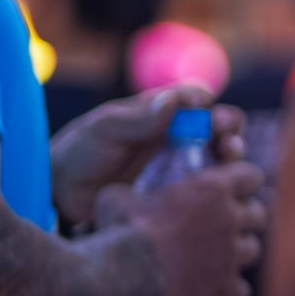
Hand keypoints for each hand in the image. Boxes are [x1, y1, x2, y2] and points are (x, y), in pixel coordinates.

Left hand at [50, 83, 245, 229]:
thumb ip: (139, 117)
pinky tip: (217, 188)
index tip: (205, 110)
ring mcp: (181, 164)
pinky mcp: (181, 193)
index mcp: (160, 112)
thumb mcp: (104, 129)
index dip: (207, 102)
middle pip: (220, 126)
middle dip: (229, 130)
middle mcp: (177, 135)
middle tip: (226, 140)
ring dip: (232, 155)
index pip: (197, 98)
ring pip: (222, 156)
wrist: (62, 197)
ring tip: (227, 160)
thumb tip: (175, 100)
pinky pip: (211, 186)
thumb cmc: (81, 154)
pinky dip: (222, 183)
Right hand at [107, 164, 269, 295]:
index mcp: (212, 188)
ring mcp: (230, 255)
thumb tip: (125, 196)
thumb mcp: (120, 196)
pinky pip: (242, 291)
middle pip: (259, 214)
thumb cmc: (121, 228)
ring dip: (238, 252)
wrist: (123, 271)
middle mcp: (230, 219)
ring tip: (215, 257)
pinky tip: (212, 290)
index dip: (243, 182)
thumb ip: (135, 192)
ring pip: (253, 250)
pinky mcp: (222, 286)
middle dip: (244, 218)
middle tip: (222, 224)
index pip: (252, 176)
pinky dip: (229, 291)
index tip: (232, 189)